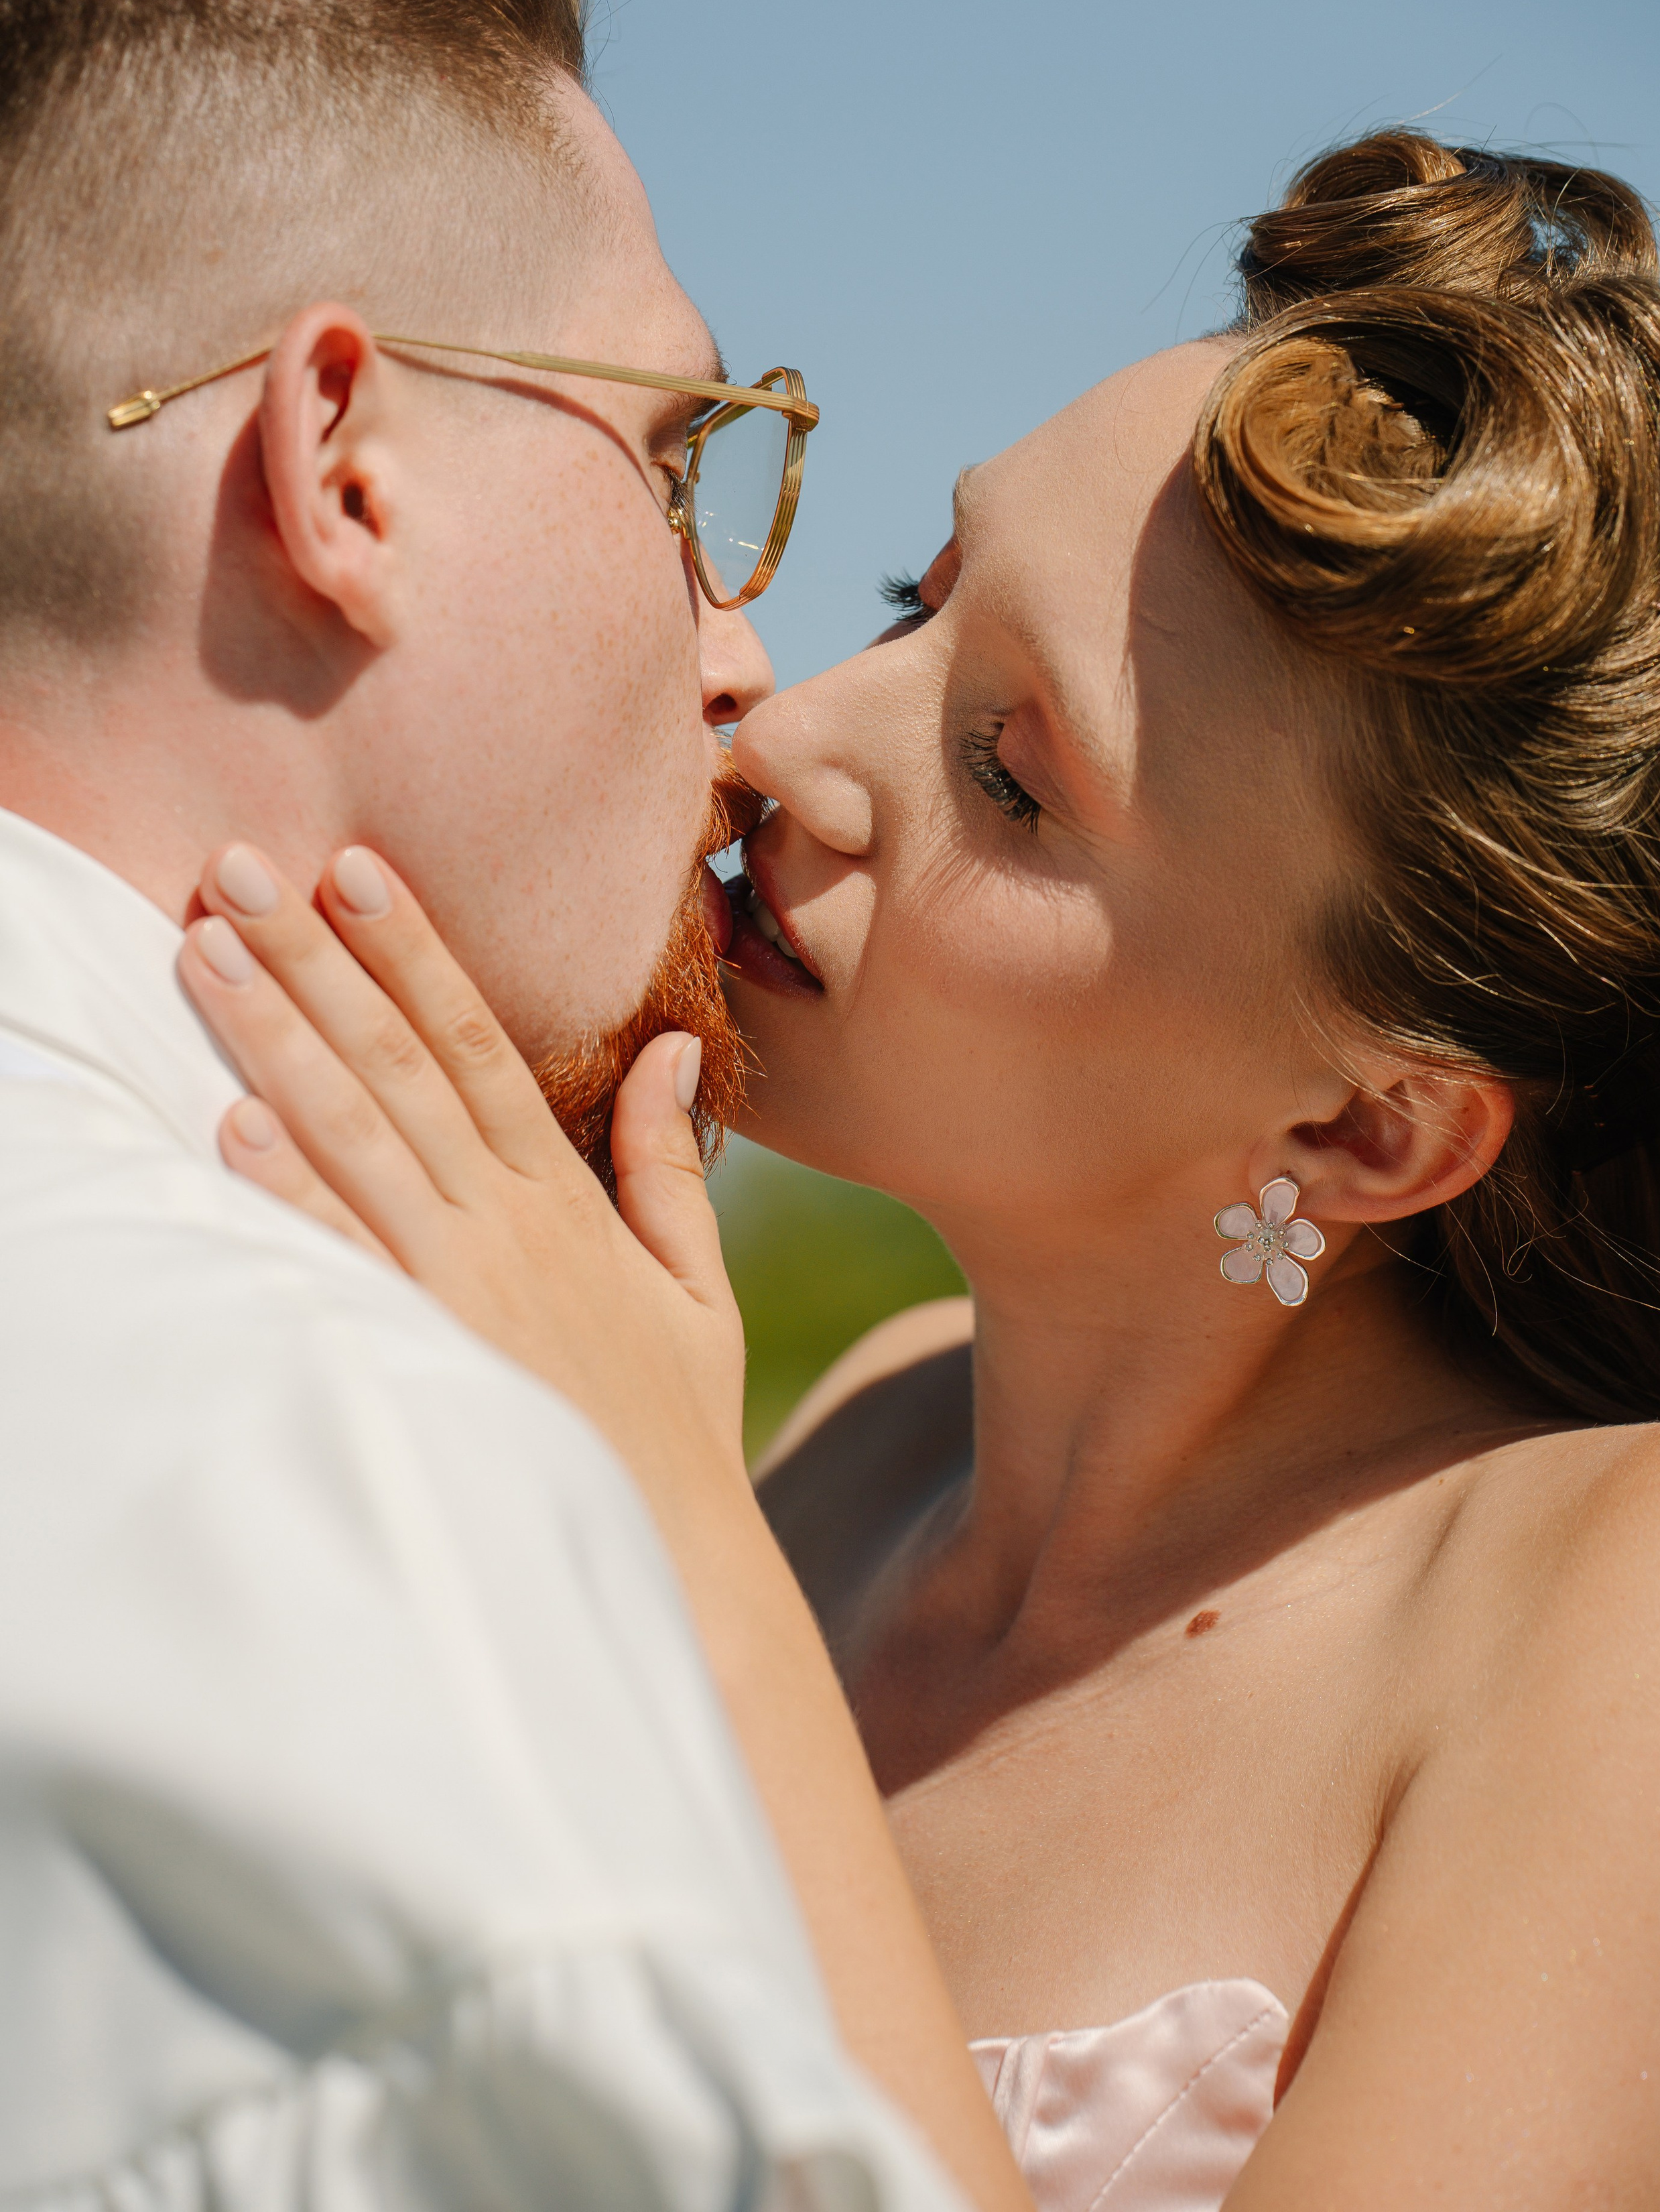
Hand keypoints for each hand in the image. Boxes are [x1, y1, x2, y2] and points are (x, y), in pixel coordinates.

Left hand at [176, 842, 747, 1484]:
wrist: (667, 1548)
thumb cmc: (673, 1421)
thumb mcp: (696, 1283)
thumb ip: (669, 1164)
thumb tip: (673, 1044)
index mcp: (562, 1196)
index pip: (477, 1042)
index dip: (414, 951)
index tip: (356, 868)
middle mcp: (504, 1221)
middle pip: (398, 1061)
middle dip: (315, 958)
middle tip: (239, 868)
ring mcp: (460, 1283)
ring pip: (358, 1133)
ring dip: (277, 1037)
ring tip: (207, 954)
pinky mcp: (428, 1350)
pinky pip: (346, 1257)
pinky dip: (293, 1189)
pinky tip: (232, 1125)